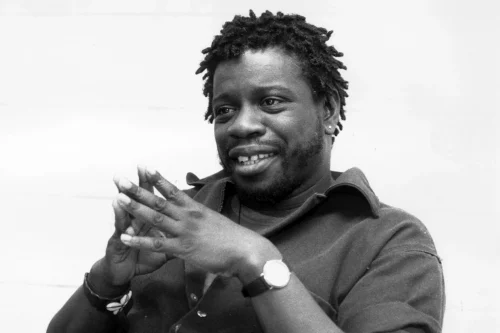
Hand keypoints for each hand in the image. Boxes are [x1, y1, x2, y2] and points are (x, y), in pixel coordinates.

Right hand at [89, 166, 169, 294]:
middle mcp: (135, 222)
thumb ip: (177, 239)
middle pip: (139, 200)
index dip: (156, 184)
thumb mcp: (164, 250)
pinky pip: (120, 229)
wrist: (121, 275)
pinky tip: (116, 205)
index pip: (154, 199)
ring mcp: (125, 230)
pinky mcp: (117, 242)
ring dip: (126, 197)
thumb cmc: (141, 259)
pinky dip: (119, 218)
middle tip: (140, 166)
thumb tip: (194, 233)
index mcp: (148, 222)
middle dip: (141, 184)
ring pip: (126, 211)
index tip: (158, 168)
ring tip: (124, 183)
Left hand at [115, 167, 280, 282]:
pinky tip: (125, 237)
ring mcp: (184, 232)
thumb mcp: (214, 222)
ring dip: (135, 208)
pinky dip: (139, 240)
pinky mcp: (183, 248)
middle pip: (158, 200)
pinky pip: (157, 244)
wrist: (245, 250)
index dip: (156, 178)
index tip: (143, 166)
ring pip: (155, 218)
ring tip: (118, 198)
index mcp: (195, 209)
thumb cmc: (233, 237)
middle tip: (119, 179)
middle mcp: (187, 216)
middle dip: (137, 189)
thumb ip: (201, 218)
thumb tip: (195, 214)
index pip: (172, 189)